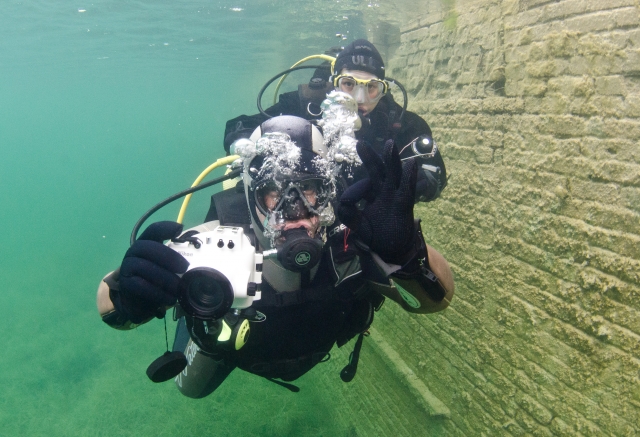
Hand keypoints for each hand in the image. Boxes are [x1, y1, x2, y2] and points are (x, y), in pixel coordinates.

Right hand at [117, 221, 188, 322]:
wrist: (138, 302)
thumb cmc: (157, 281)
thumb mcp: (168, 269)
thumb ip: (177, 261)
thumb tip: (199, 261)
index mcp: (146, 244)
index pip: (153, 230)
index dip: (165, 228)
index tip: (179, 229)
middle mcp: (134, 252)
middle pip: (147, 247)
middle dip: (168, 256)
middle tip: (185, 267)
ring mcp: (127, 267)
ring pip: (144, 267)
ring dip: (165, 277)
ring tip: (179, 288)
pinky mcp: (125, 284)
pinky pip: (139, 286)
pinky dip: (157, 292)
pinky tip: (169, 298)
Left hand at [338, 140, 416, 262]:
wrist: (392, 253)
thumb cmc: (376, 237)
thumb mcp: (358, 226)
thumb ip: (349, 214)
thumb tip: (342, 200)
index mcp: (373, 195)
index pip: (364, 185)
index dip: (355, 190)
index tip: (347, 202)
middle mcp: (385, 193)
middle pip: (378, 171)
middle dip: (371, 158)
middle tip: (361, 144)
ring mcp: (395, 198)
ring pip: (394, 175)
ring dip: (392, 160)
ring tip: (390, 144)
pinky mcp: (404, 207)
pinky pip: (407, 190)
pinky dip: (409, 178)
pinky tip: (412, 164)